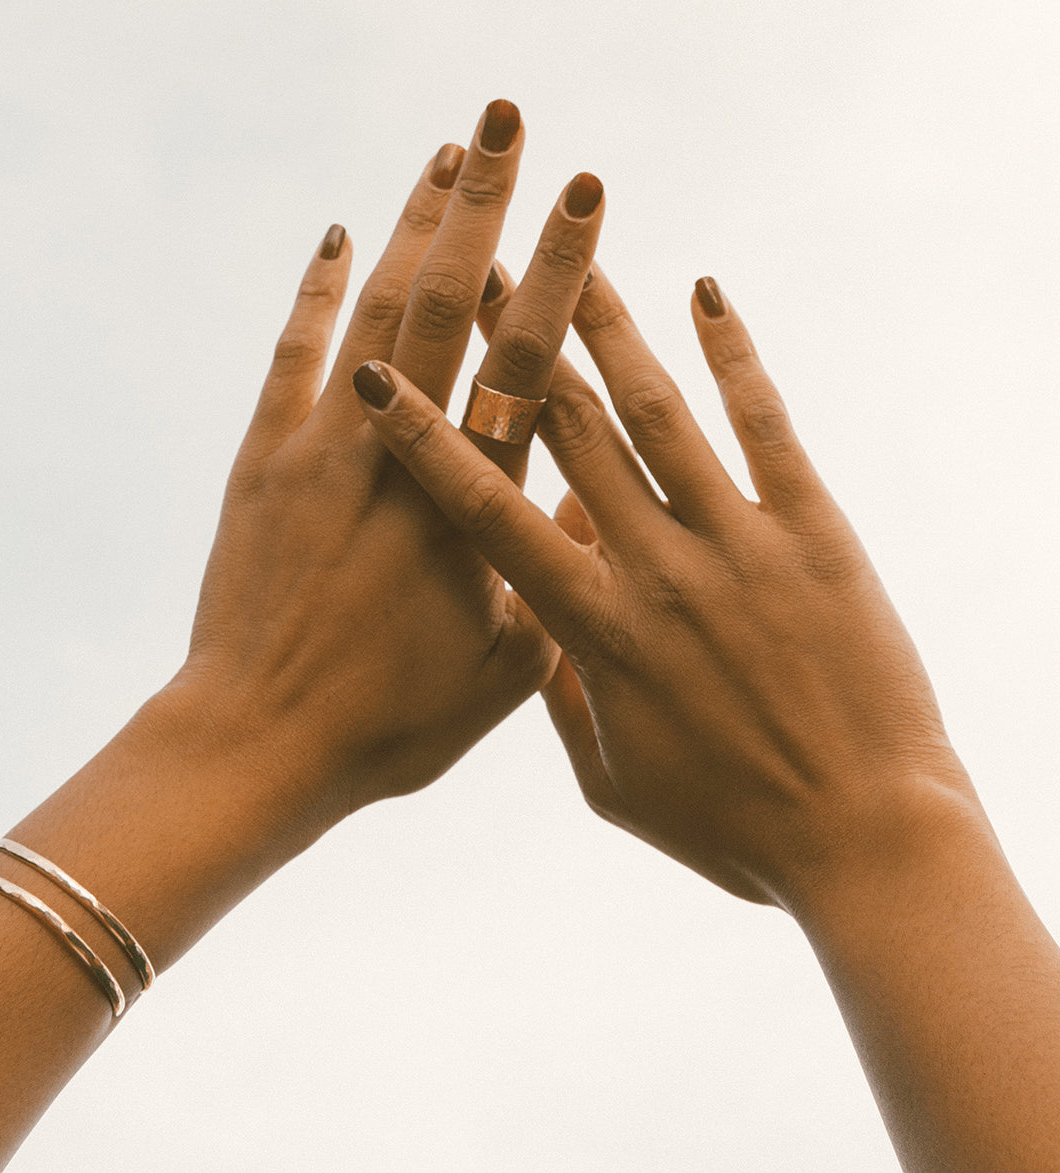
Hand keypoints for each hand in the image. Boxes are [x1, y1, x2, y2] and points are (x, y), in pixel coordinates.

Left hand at [167, 101, 604, 839]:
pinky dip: (313, 295)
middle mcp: (399, 460)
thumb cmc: (391, 724)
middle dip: (482, 208)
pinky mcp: (261, 465)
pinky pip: (291, 358)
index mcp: (471, 510)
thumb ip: (554, 586)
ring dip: (408, 229)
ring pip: (373, 314)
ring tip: (442, 156)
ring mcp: (322, 453)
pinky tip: (333, 239)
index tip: (585, 204)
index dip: (558, 277)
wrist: (260, 745)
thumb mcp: (504, 671)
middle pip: (447, 309)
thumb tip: (596, 516)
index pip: (526, 368)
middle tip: (507, 125)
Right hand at [356, 269, 978, 912]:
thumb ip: (564, 698)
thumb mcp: (615, 782)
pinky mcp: (815, 534)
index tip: (384, 377)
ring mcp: (739, 544)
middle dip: (518, 347)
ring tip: (576, 255)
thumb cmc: (731, 829)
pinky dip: (735, 356)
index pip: (492, 514)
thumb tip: (532, 632)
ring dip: (612, 328)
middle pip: (572, 434)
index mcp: (596, 632)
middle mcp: (658, 570)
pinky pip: (767, 426)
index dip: (431, 440)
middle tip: (482, 271)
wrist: (865, 840)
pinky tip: (708, 295)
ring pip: (660, 412)